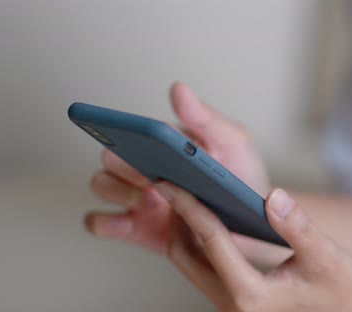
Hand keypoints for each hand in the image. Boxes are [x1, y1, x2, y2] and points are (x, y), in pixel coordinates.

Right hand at [85, 82, 273, 255]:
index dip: (125, 132)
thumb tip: (178, 89)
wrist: (252, 223)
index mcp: (162, 143)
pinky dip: (104, 221)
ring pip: (101, 185)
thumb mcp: (232, 143)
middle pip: (110, 157)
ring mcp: (136, 197)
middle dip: (125, 165)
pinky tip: (128, 222)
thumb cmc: (240, 178)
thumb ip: (205, 118)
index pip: (130, 130)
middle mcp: (143, 166)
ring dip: (118, 190)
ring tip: (150, 200)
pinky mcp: (134, 228)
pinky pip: (99, 222)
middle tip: (151, 175)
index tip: (137, 140)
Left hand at [155, 183, 351, 311]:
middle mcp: (232, 306)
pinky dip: (197, 243)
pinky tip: (205, 218)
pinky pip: (201, 269)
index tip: (170, 181)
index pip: (210, 241)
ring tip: (186, 196)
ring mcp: (229, 307)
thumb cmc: (343, 291)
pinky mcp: (233, 303)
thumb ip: (298, 226)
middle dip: (177, 218)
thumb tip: (274, 196)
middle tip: (173, 183)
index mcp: (251, 295)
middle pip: (185, 256)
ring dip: (184, 231)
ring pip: (189, 265)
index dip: (188, 206)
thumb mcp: (326, 257)